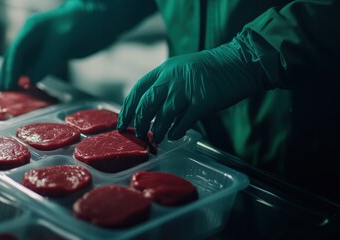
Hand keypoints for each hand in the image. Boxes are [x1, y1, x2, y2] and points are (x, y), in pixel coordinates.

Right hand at [0, 0, 156, 90]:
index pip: (17, 50)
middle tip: (3, 91)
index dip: (10, 67)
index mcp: (33, 29)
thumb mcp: (62, 43)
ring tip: (13, 91)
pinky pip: (40, 65)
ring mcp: (46, 44)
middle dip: (10, 73)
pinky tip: (31, 85)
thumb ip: (45, 61)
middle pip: (18, 56)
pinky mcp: (57, 51)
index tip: (7, 83)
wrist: (103, 20)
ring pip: (28, 61)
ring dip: (20, 75)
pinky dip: (34, 75)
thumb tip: (30, 79)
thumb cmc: (82, 25)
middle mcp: (36, 36)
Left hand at [117, 35, 272, 142]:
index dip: (128, 108)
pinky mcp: (202, 101)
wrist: (239, 63)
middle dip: (140, 122)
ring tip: (156, 139)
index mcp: (165, 69)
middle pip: (147, 104)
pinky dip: (176, 131)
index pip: (138, 90)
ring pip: (164, 115)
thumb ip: (166, 85)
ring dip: (158, 130)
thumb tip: (151, 108)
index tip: (122, 122)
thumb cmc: (210, 69)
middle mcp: (172, 78)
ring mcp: (187, 89)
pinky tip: (174, 136)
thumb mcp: (181, 70)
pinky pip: (184, 121)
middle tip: (139, 135)